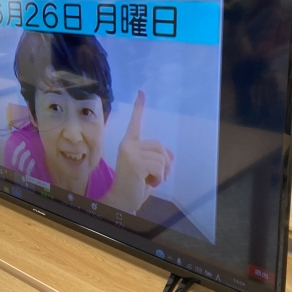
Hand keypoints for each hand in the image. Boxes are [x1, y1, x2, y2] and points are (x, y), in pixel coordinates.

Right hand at [106, 91, 172, 213]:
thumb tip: (170, 155)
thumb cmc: (135, 185)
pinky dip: (159, 179)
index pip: (135, 122)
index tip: (141, 92)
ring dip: (161, 173)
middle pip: (160, 147)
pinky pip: (160, 168)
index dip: (139, 107)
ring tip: (149, 180)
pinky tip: (148, 183)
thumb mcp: (148, 168)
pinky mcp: (135, 162)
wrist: (122, 200)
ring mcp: (130, 153)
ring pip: (162, 159)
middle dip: (164, 163)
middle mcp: (128, 145)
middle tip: (153, 176)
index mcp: (129, 143)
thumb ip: (156, 157)